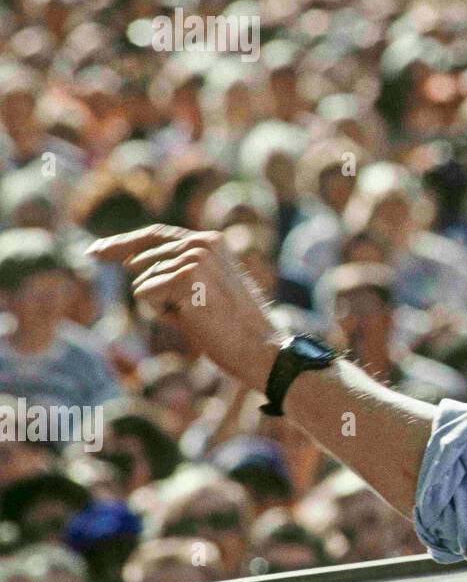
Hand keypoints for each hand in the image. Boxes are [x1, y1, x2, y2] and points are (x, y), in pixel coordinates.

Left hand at [88, 225, 282, 387]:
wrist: (258, 346)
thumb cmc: (232, 326)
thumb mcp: (205, 287)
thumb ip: (175, 270)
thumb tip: (132, 266)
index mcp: (212, 240)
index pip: (156, 235)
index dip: (122, 243)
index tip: (94, 252)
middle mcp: (202, 241)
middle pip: (141, 260)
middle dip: (153, 292)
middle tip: (195, 312)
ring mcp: (194, 257)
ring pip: (144, 283)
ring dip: (164, 306)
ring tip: (199, 315)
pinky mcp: (185, 276)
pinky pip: (146, 296)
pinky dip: (164, 314)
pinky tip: (194, 318)